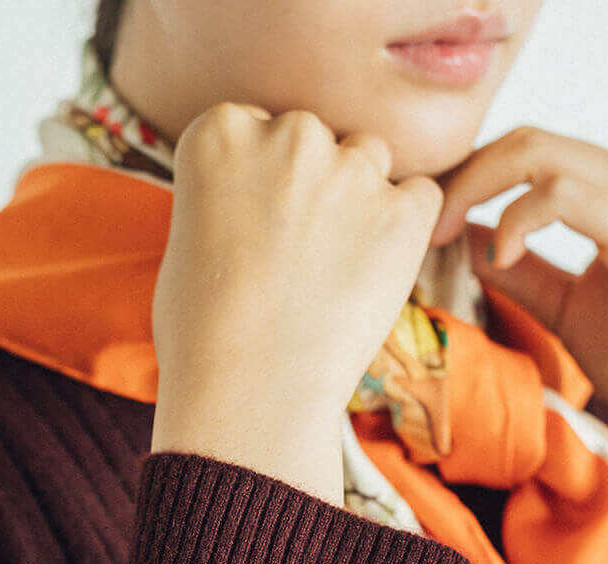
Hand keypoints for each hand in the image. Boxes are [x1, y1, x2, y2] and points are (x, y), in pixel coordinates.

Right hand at [151, 102, 445, 506]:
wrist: (248, 394)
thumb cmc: (202, 333)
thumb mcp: (186, 237)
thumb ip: (224, 191)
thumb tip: (256, 193)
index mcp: (220, 131)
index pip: (256, 125)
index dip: (259, 178)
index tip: (252, 223)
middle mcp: (287, 134)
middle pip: (315, 135)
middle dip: (310, 181)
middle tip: (295, 252)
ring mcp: (350, 171)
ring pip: (369, 158)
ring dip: (359, 198)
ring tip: (332, 268)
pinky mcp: (402, 214)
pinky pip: (420, 196)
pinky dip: (406, 224)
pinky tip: (373, 271)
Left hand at [427, 127, 607, 510]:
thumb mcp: (568, 309)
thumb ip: (525, 270)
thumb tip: (468, 237)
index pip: (536, 152)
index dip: (473, 176)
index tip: (432, 221)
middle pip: (532, 141)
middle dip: (464, 176)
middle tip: (427, 225)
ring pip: (542, 155)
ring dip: (477, 189)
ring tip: (447, 237)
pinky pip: (565, 195)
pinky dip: (519, 218)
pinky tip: (502, 257)